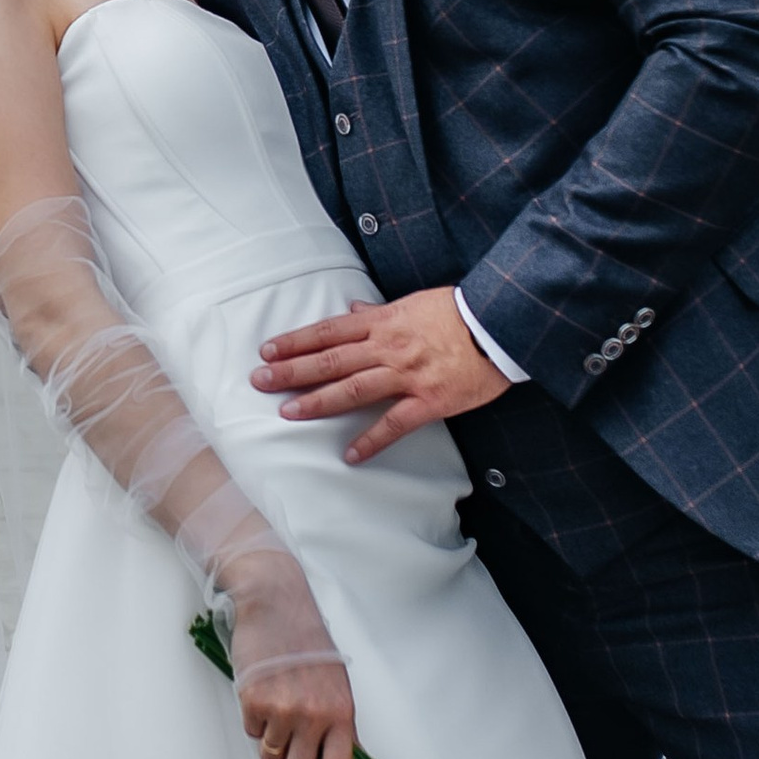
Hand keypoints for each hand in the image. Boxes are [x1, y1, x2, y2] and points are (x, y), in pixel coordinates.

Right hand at [225, 556, 356, 758]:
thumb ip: (336, 725)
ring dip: (270, 739)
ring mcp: (283, 710)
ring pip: (270, 756)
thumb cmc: (307, 643)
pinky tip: (262, 690)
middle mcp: (315, 716)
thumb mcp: (335, 684)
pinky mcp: (254, 702)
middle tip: (286, 744)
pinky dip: (253, 718)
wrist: (276, 603)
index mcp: (342, 713)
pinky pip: (250, 732)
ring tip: (276, 702)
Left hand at [253, 285, 510, 457]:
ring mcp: (407, 375)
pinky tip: (349, 455)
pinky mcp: (430, 401)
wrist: (500, 324)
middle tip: (259, 381)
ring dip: (318, 402)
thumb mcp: (415, 302)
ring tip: (287, 413)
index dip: (296, 341)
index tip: (267, 350)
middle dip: (292, 370)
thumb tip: (353, 308)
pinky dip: (371, 440)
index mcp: (384, 321)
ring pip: (353, 388)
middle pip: (331, 360)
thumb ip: (381, 311)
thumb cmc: (458, 312)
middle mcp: (388, 347)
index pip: (329, 331)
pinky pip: (394, 424)